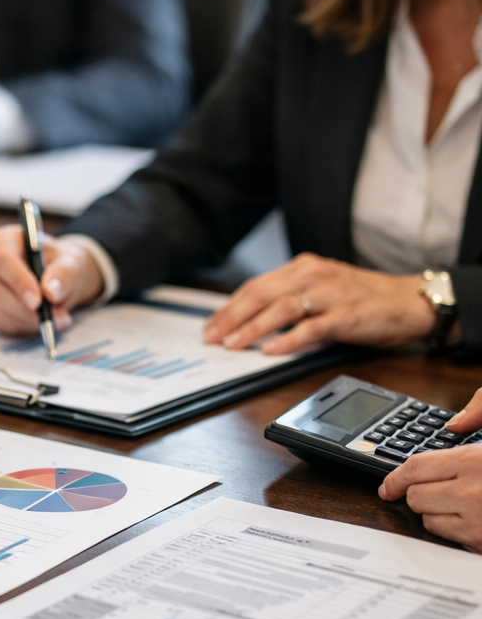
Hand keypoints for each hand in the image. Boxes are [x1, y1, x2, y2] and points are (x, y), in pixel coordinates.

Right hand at [0, 225, 104, 335]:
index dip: (18, 281)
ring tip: (58, 319)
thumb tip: (51, 292)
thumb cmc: (62, 266)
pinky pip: (2, 324)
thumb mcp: (72, 264)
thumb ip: (64, 275)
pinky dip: (25, 328)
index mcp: (6, 240)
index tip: (38, 301)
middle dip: (27, 310)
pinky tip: (42, 322)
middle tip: (57, 318)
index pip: (2, 258)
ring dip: (30, 321)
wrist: (60, 281)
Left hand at [203, 254, 434, 353]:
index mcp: (303, 268)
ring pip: (282, 309)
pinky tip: (271, 351)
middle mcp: (314, 275)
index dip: (229, 307)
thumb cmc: (361, 299)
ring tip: (233, 344)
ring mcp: (331, 294)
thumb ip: (287, 299)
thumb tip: (247, 320)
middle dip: (232, 317)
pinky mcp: (347, 315)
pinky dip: (289, 340)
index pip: (256, 286)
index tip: (210, 325)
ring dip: (253, 328)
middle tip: (212, 337)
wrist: (408, 302)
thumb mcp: (319, 290)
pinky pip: (312, 327)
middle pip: (262, 295)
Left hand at [378, 387, 481, 551]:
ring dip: (439, 514)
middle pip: (416, 497)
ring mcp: (481, 523)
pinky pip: (453, 540)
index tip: (389, 486)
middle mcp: (475, 493)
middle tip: (442, 488)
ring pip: (430, 522)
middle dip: (421, 493)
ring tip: (468, 503)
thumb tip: (454, 424)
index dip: (395, 478)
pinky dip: (459, 532)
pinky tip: (479, 520)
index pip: (415, 468)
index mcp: (477, 460)